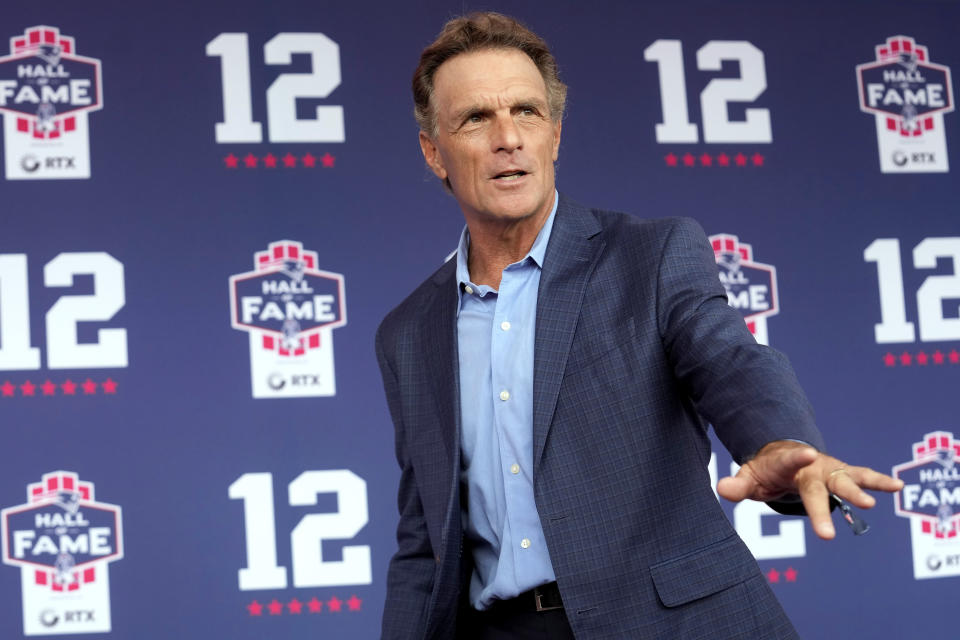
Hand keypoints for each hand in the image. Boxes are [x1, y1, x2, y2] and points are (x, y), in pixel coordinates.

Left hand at [716, 440, 903, 539]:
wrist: (783, 455)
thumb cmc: (765, 470)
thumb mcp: (749, 477)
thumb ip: (738, 485)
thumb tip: (721, 488)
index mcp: (785, 463)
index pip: (789, 460)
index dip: (797, 456)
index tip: (807, 452)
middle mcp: (811, 466)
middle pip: (820, 485)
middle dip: (833, 498)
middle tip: (857, 506)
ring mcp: (829, 470)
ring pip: (846, 479)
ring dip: (862, 487)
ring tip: (879, 498)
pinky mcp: (842, 475)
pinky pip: (863, 477)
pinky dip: (880, 481)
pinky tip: (898, 487)